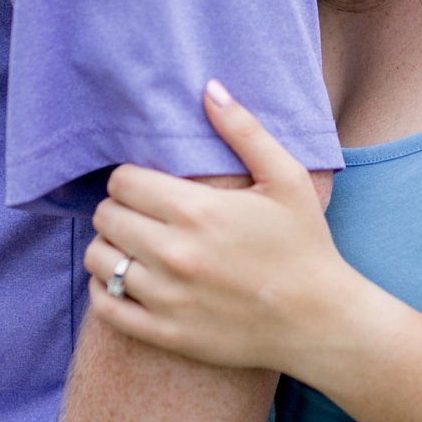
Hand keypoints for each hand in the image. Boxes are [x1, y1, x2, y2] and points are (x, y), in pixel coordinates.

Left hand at [87, 82, 352, 383]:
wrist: (321, 322)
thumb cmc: (305, 246)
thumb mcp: (286, 179)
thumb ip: (245, 130)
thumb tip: (209, 87)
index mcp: (199, 211)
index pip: (122, 182)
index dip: (131, 179)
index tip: (148, 187)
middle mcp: (176, 254)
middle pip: (105, 217)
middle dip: (118, 210)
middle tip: (141, 215)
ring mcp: (167, 298)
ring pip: (99, 260)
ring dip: (109, 248)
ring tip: (133, 246)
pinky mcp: (166, 334)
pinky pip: (105, 307)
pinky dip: (105, 290)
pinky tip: (126, 280)